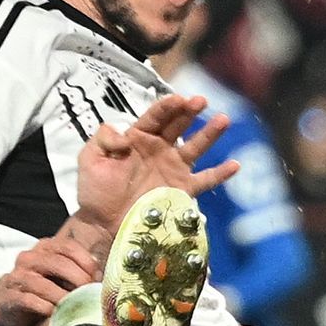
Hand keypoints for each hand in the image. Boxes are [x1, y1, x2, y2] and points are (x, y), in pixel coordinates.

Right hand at [0, 230, 100, 325]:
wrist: (4, 303)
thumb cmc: (39, 289)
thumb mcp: (58, 274)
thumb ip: (77, 270)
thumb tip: (104, 274)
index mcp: (44, 248)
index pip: (68, 247)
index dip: (86, 262)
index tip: (98, 277)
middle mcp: (29, 259)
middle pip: (59, 264)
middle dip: (79, 280)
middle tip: (91, 293)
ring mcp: (18, 278)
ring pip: (45, 286)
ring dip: (65, 298)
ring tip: (78, 306)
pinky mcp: (11, 298)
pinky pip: (32, 302)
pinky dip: (47, 309)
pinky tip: (57, 314)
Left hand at [69, 94, 212, 224]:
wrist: (103, 225)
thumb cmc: (95, 192)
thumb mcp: (90, 159)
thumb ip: (103, 138)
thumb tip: (124, 133)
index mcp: (138, 139)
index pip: (156, 116)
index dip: (168, 106)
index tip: (179, 99)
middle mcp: (159, 150)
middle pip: (179, 125)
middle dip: (190, 111)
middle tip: (201, 100)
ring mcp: (173, 169)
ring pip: (195, 147)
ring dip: (210, 133)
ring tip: (223, 120)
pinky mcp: (182, 190)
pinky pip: (205, 180)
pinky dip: (221, 173)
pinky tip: (235, 165)